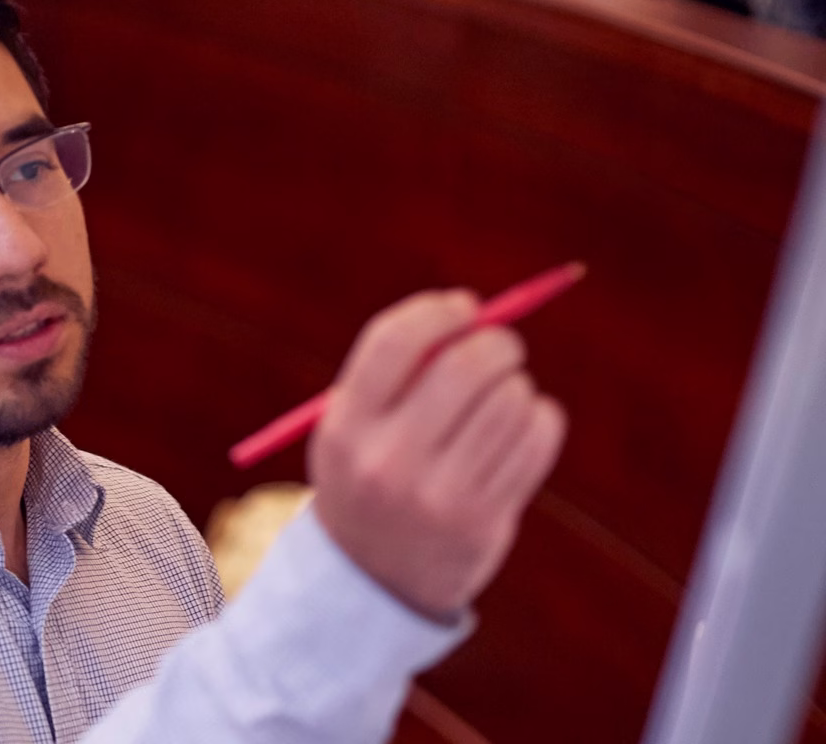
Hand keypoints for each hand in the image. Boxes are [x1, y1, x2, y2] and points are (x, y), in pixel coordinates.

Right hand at [308, 289, 567, 621]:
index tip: (463, 307)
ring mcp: (439, 496)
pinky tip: (518, 429)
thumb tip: (474, 313)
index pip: (396, 342)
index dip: (438, 311)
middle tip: (502, 344)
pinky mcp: (485, 521)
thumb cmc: (369, 474)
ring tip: (501, 399)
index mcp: (347, 428)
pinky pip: (537, 440)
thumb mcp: (355, 426)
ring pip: (511, 401)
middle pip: (463, 367)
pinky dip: (540, 419)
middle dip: (496, 341)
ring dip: (517, 385)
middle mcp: (389, 462)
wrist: (371, 580)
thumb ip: (398, 371)